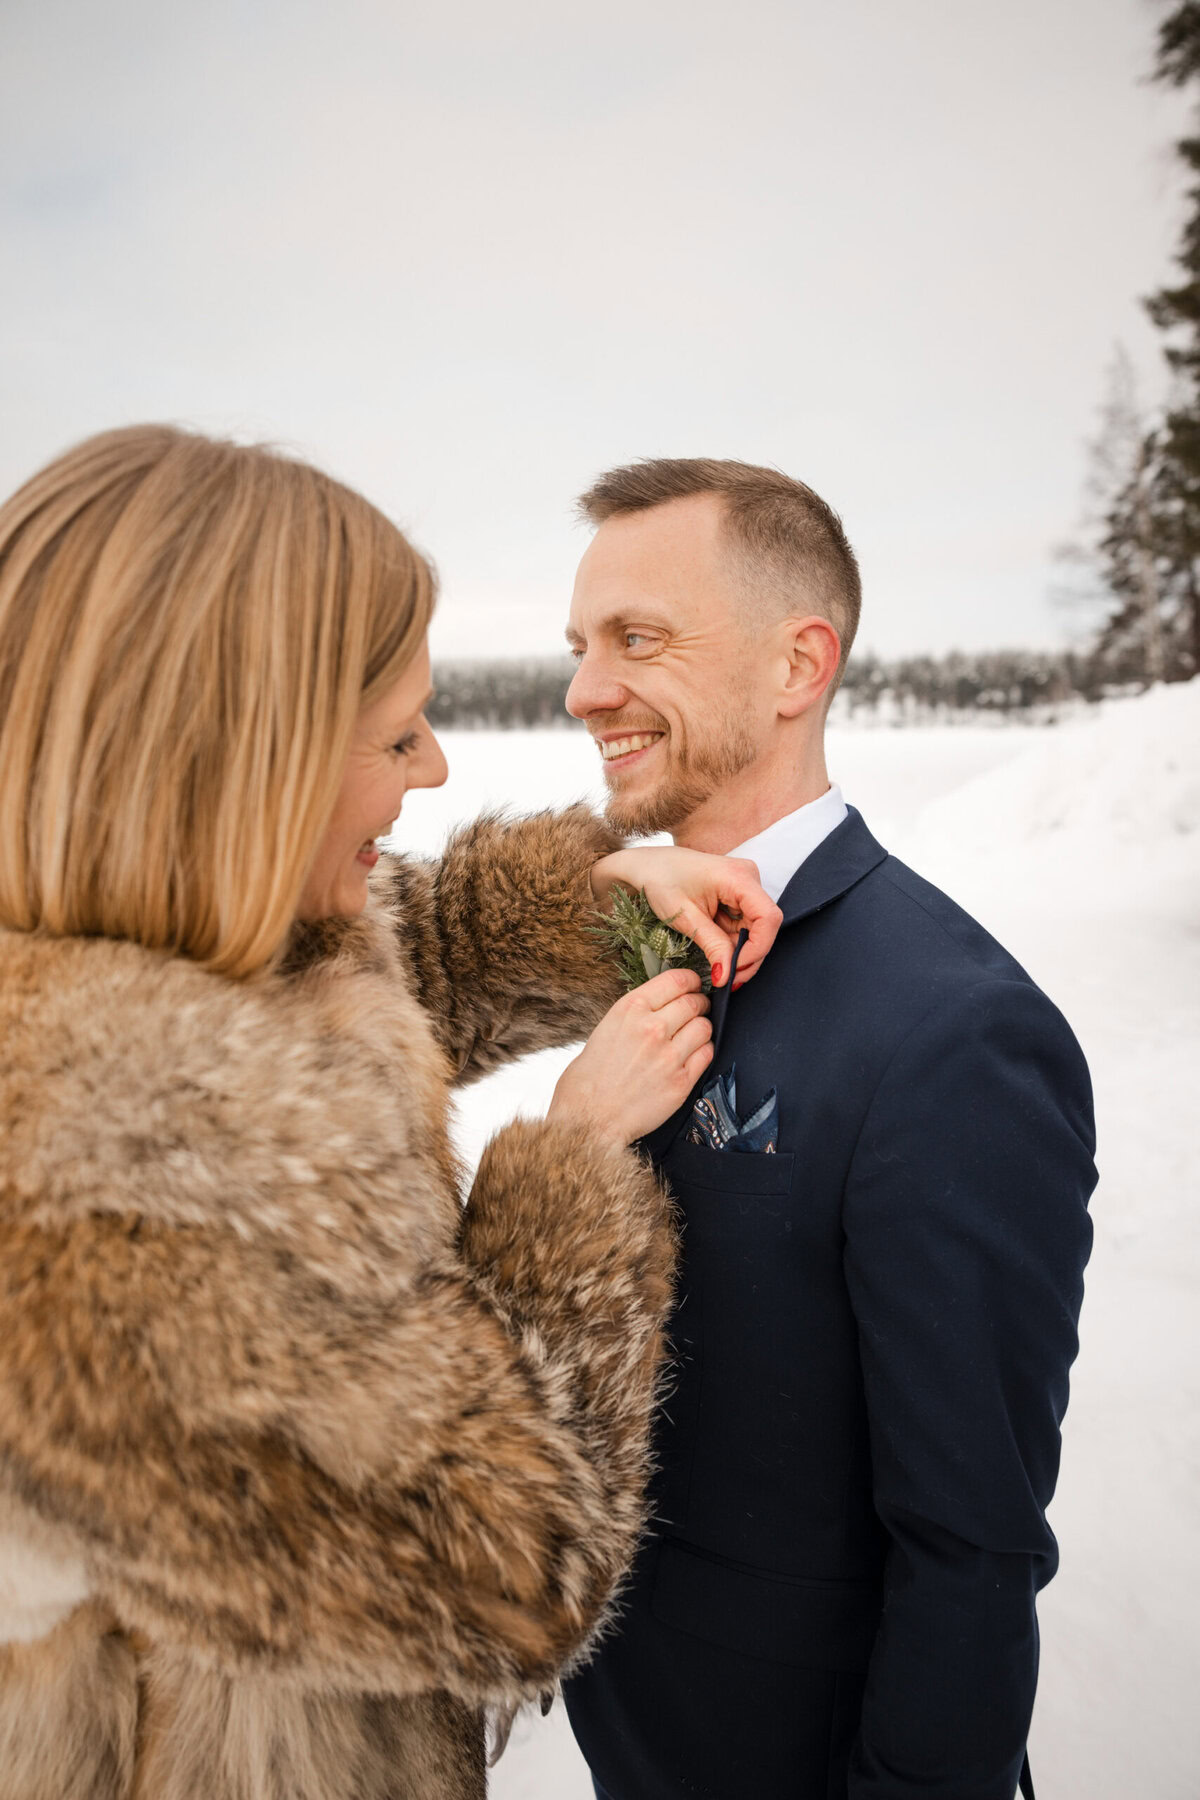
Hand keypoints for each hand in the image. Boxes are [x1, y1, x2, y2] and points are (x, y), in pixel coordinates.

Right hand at [547, 968, 712, 1144]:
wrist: (588, 1120)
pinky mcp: (681, 1081)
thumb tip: (658, 1009)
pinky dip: (704, 1051)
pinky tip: (694, 1055)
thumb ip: (634, 1017)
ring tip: (695, 1034)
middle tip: (698, 1008)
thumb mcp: (604, 1030)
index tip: (693, 985)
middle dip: (699, 1003)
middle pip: (694, 1002)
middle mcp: (652, 1028)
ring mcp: (669, 1055)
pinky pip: (707, 1054)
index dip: (691, 981)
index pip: (676, 980)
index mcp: (629, 1010)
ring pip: (704, 1027)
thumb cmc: (587, 1081)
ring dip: (702, 1028)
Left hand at [590, 847, 783, 987]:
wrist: (646, 867)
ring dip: (738, 951)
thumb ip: (712, 945)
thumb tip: (728, 976)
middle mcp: (748, 878)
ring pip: (755, 929)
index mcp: (738, 877)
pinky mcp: (737, 895)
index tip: (735, 969)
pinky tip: (716, 949)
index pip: (768, 918)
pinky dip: (731, 942)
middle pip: (764, 926)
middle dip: (747, 955)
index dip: (757, 948)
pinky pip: (744, 925)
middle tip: (727, 978)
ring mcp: (744, 886)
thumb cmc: (660, 881)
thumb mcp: (686, 918)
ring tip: (717, 965)